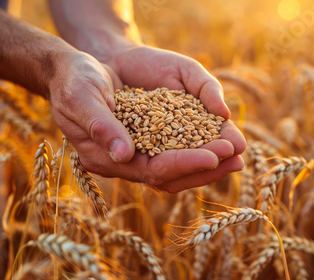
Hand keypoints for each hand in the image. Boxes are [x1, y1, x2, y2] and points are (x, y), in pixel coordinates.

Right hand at [50, 49, 245, 192]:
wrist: (76, 70)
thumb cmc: (75, 80)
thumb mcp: (82, 97)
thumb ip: (101, 126)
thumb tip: (126, 156)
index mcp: (105, 157)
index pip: (151, 170)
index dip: (184, 164)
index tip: (214, 156)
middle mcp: (124, 161)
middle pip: (171, 176)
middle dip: (205, 168)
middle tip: (238, 158)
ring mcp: (136, 152)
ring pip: (177, 168)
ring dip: (208, 163)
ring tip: (238, 155)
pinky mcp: (147, 140)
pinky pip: (176, 150)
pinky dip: (199, 148)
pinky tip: (220, 141)